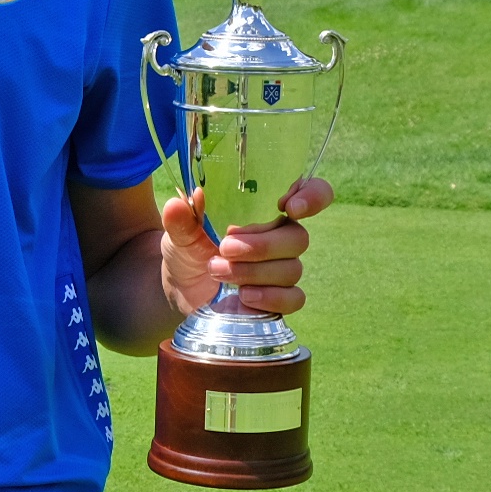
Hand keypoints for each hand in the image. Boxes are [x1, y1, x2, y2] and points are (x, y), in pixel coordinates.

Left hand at [158, 178, 332, 318]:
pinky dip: (270, 297)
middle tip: (225, 248)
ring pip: (291, 269)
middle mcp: (281, 237)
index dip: (313, 196)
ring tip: (217, 270)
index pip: (311, 193)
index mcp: (266, 211)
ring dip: (253, 271)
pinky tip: (244, 296)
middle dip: (260, 246)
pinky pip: (294, 298)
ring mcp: (282, 269)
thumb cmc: (189, 248)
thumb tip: (177, 205)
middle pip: (298, 238)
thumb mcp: (180, 232)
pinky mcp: (278, 298)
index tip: (289, 206)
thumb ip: (181, 219)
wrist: (180, 286)